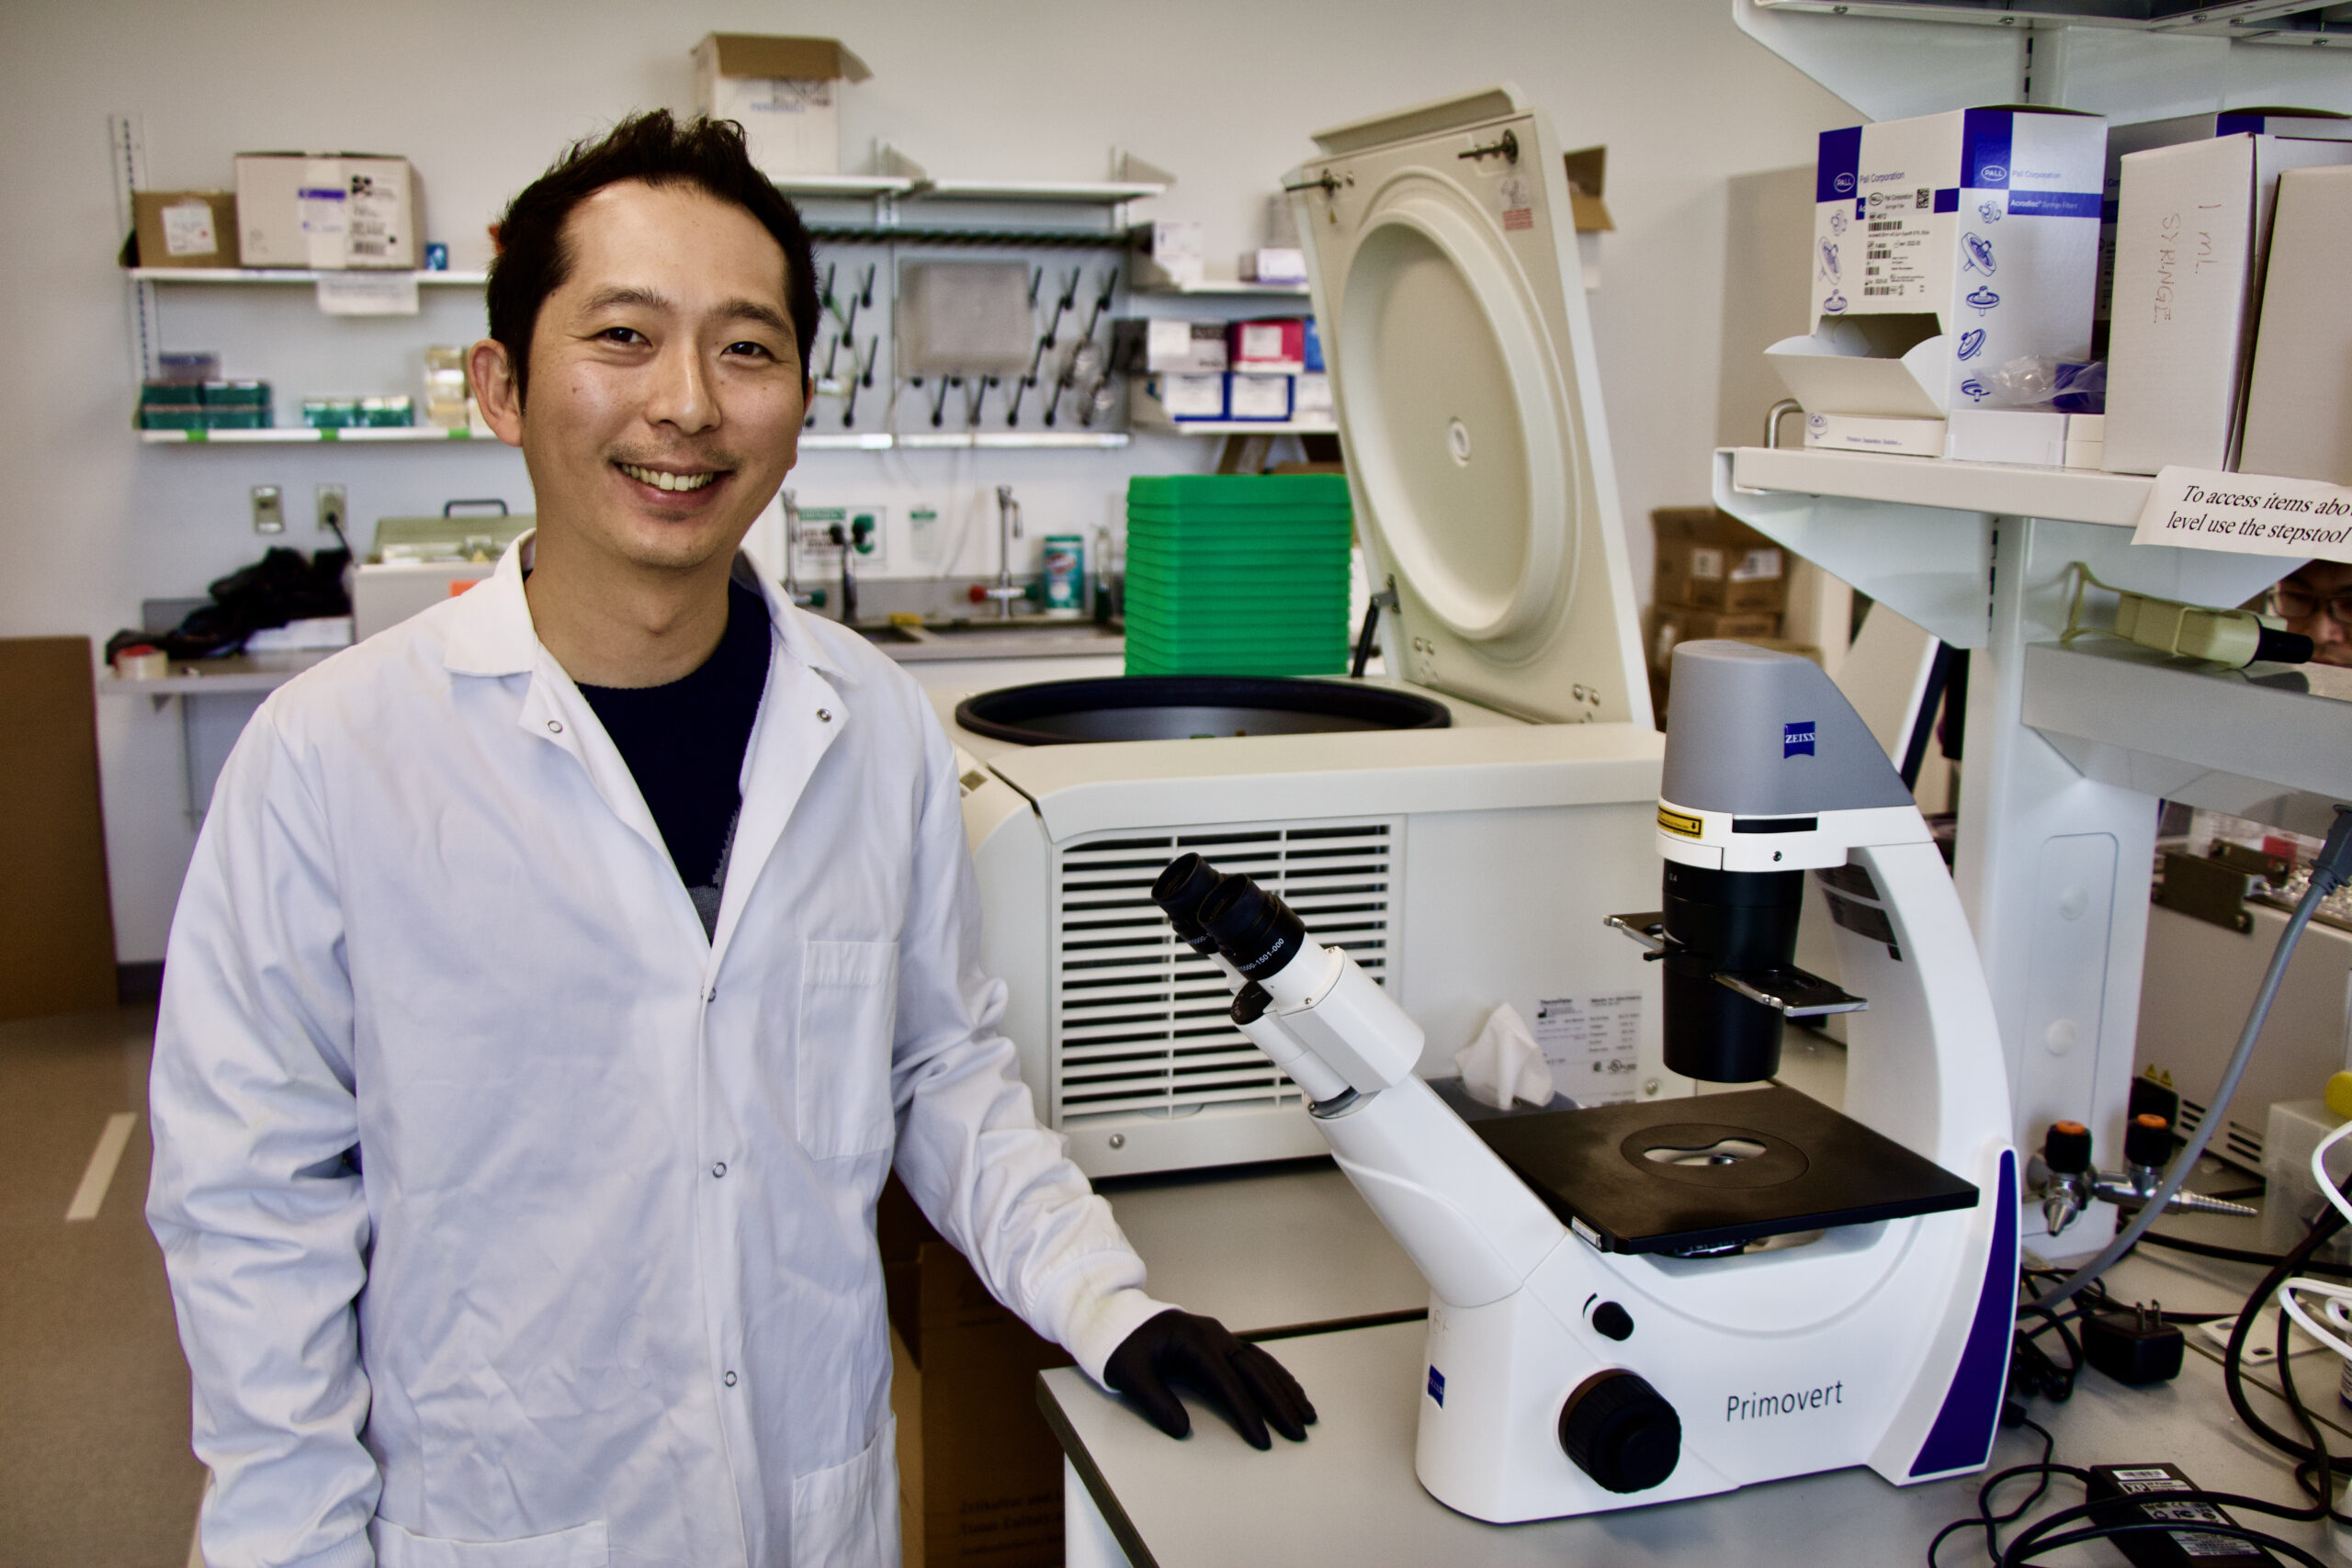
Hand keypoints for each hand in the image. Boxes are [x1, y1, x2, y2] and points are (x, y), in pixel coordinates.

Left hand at [1104, 1309, 1315, 1450]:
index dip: (1247, 1412)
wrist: (1117, 1317)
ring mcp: (1220, 1335)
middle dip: (1279, 1402)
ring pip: (1261, 1362)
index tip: (1263, 1440)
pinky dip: (1276, 1374)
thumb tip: (1182, 1430)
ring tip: (1307, 1414)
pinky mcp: (1221, 1341)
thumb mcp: (1130, 1375)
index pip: (1228, 1381)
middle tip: (1298, 1432)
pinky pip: (1256, 1357)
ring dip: (1285, 1388)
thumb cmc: (1122, 1346)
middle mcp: (1214, 1335)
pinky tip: (1291, 1390)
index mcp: (1193, 1341)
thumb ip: (1156, 1402)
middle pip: (1254, 1371)